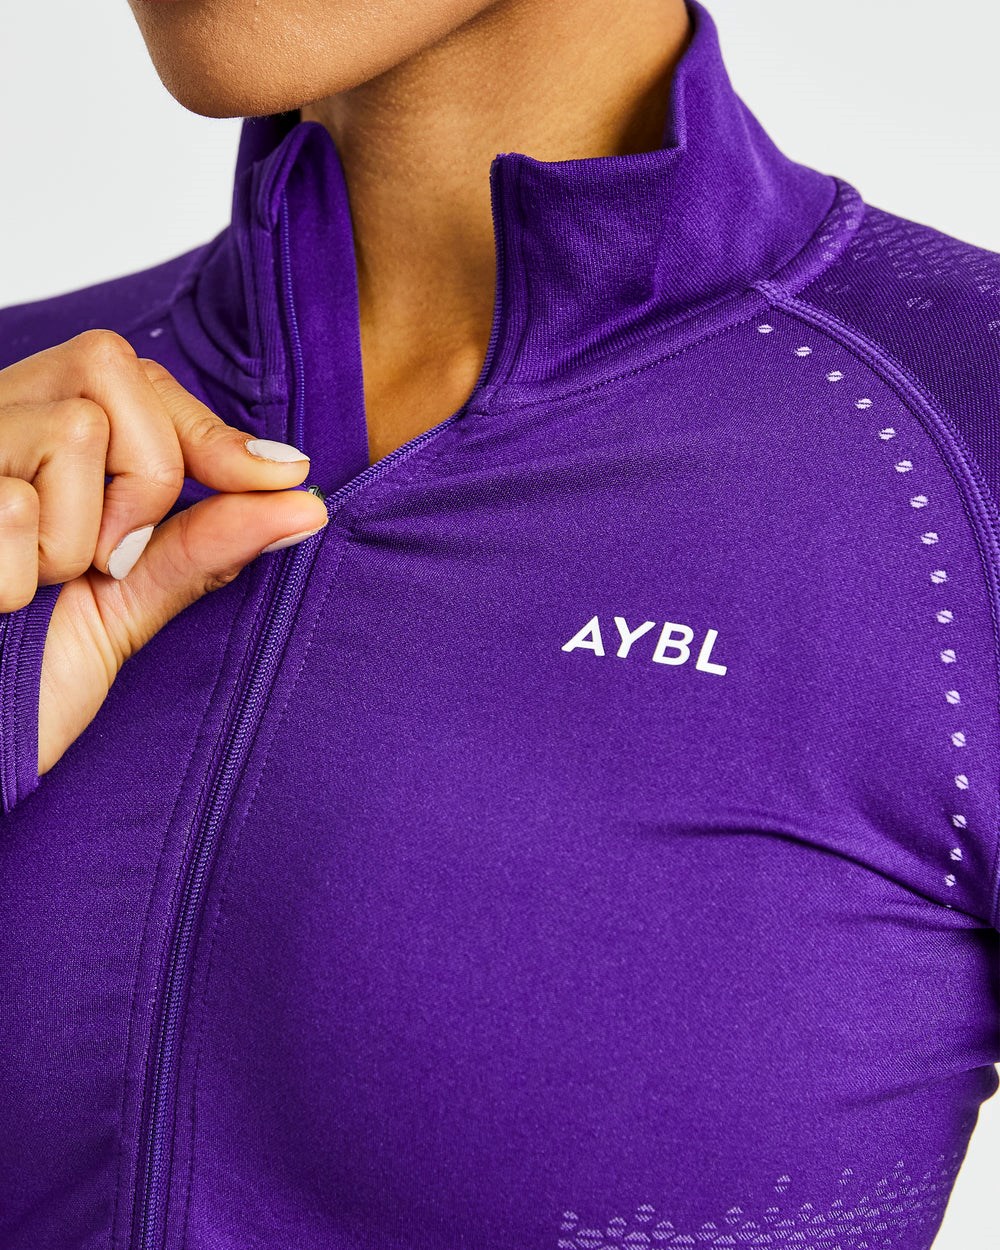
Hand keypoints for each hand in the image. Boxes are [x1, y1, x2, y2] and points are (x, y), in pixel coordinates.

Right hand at [0, 329, 329, 777]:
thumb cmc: (22, 673)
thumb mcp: (128, 602)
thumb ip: (206, 544)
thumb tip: (308, 504)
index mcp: (29, 433)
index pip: (126, 370)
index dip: (206, 429)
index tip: (276, 479)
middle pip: (108, 367)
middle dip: (145, 475)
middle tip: (106, 560)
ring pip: (73, 431)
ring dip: (75, 541)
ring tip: (33, 588)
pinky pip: (18, 507)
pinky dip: (17, 581)